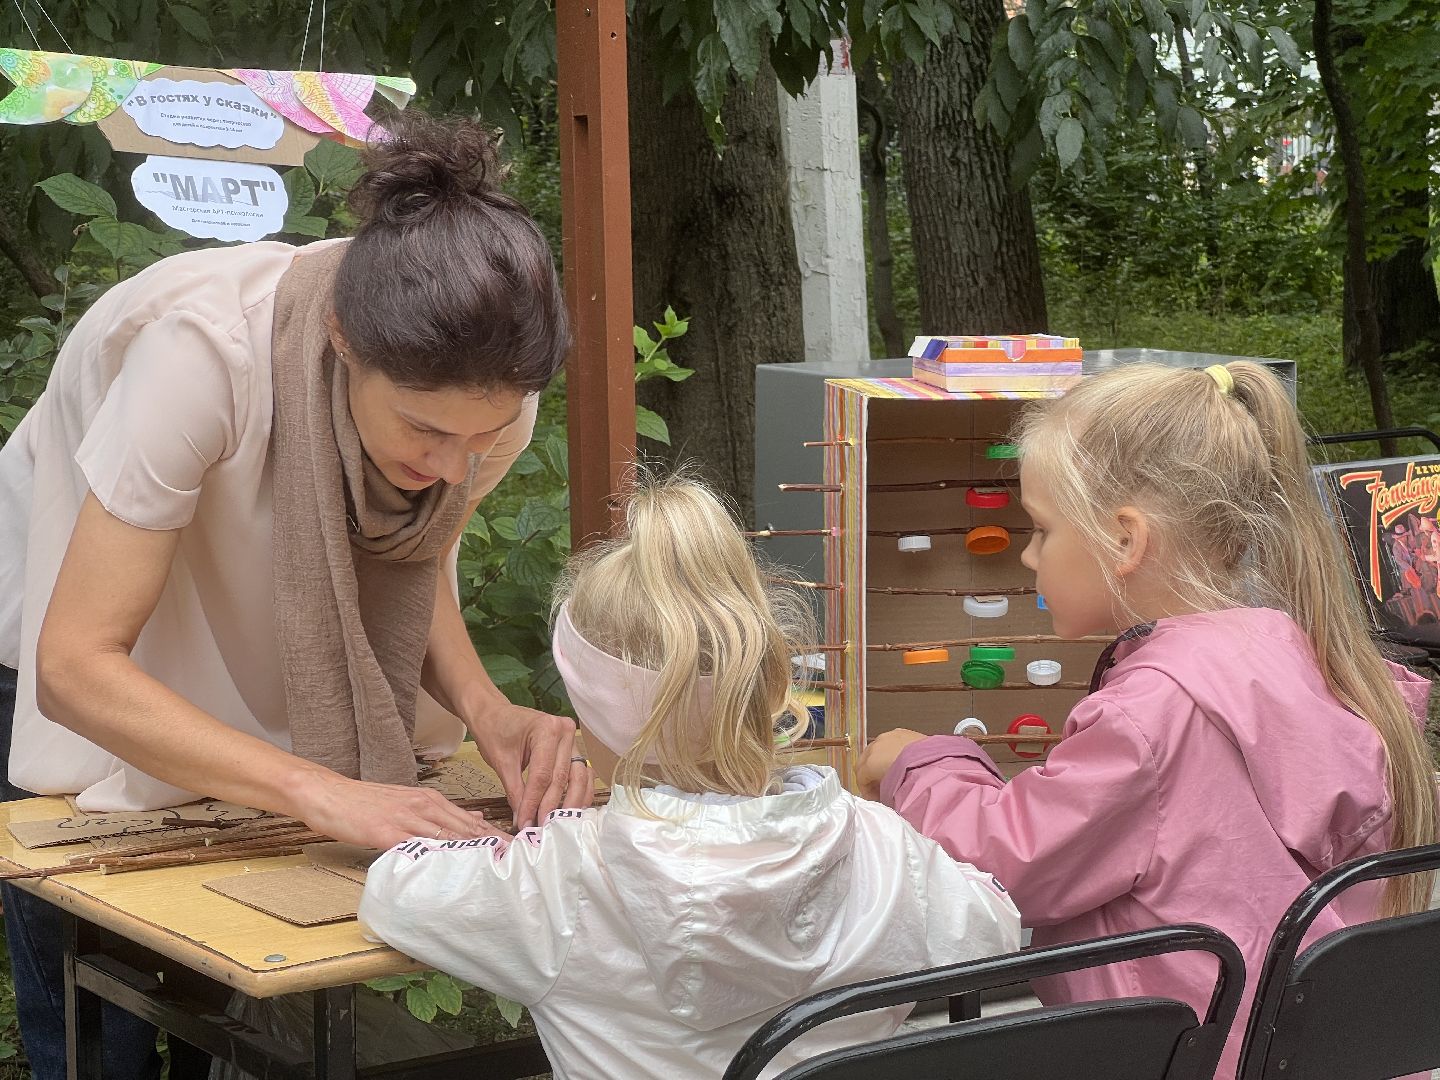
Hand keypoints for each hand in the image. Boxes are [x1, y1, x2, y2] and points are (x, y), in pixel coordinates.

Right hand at [291, 770, 501, 849]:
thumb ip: (436, 816)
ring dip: (475, 852)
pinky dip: (437, 857)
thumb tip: (471, 826)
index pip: (470, 821)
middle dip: (495, 845)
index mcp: (430, 800)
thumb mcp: (406, 804)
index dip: (495, 836)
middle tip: (520, 861)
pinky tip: (452, 869)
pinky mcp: (386, 832)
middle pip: (467, 829)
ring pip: (448, 836)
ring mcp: (405, 818)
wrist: (327, 794)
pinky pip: (416, 846)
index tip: (518, 850)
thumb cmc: (364, 803)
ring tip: (499, 866)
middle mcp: (423, 806)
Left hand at [468, 700, 594, 827]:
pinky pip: (580, 773)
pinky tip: (570, 809)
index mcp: (546, 729)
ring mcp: (573, 739)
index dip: (534, 802)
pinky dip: (577, 791)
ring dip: (570, 802)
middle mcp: (565, 732)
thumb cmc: (495, 731)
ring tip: (557, 823)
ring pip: (577, 777)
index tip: (526, 823)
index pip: (542, 775)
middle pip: (562, 777)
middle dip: (551, 806)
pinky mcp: (573, 748)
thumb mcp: (501, 762)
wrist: (494, 714)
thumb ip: (515, 792)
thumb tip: (523, 821)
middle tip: (541, 828)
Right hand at [856, 729, 927, 800]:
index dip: (866, 790)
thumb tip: (883, 794)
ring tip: (891, 774)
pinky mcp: (901, 731)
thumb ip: (882, 792)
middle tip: (880, 787)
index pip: (860, 777)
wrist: (933, 761)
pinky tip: (900, 760)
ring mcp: (888, 736)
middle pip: (864, 761)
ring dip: (879, 761)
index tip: (875, 798)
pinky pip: (889, 742)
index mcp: (870, 762)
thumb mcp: (891, 792)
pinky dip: (889, 751)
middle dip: (869, 775)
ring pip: (876, 749)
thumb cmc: (912, 778)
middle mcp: (875, 745)